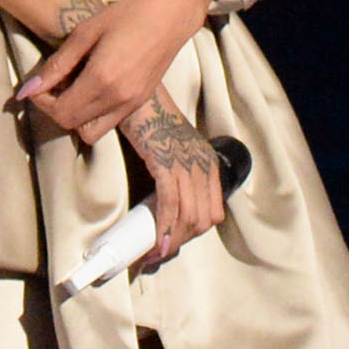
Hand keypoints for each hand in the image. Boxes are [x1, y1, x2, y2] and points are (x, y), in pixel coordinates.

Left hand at [10, 0, 205, 144]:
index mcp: (101, 79)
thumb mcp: (85, 32)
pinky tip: (91, 88)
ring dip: (74, 116)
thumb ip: (58, 63)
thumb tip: (30, 88)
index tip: (36, 85)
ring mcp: (132, 104)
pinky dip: (93, 114)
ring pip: (91, 131)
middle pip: (72, 124)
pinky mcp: (141, 102)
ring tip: (71, 88)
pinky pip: (109, 123)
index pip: (61, 112)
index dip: (41, 102)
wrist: (170, 14)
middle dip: (54, 108)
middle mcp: (118, 99)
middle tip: (51, 85)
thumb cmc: (127, 14)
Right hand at [121, 97, 225, 271]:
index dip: (194, 232)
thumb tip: (164, 206)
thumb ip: (177, 173)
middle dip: (182, 241)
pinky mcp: (167, 164)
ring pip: (188, 217)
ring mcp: (186, 165)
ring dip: (171, 240)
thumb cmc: (149, 121)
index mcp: (208, 164)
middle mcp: (203, 166)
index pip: (212, 212)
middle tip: (159, 252)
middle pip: (203, 220)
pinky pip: (170, 204)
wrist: (136, 96)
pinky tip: (156, 242)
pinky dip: (164, 227)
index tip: (173, 241)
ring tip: (154, 253)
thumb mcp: (174, 148)